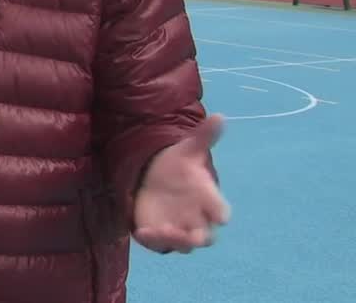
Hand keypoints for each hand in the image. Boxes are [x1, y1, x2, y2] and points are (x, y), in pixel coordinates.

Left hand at [133, 114, 229, 253]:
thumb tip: (220, 116)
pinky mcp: (160, 233)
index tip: (221, 216)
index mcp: (207, 198)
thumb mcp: (188, 148)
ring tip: (159, 231)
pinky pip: (159, 244)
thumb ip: (204, 136)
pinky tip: (140, 231)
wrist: (157, 176)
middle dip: (198, 237)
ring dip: (174, 240)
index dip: (220, 212)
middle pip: (206, 237)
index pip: (220, 209)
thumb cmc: (178, 165)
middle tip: (190, 235)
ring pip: (184, 244)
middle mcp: (197, 218)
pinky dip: (153, 241)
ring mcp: (179, 228)